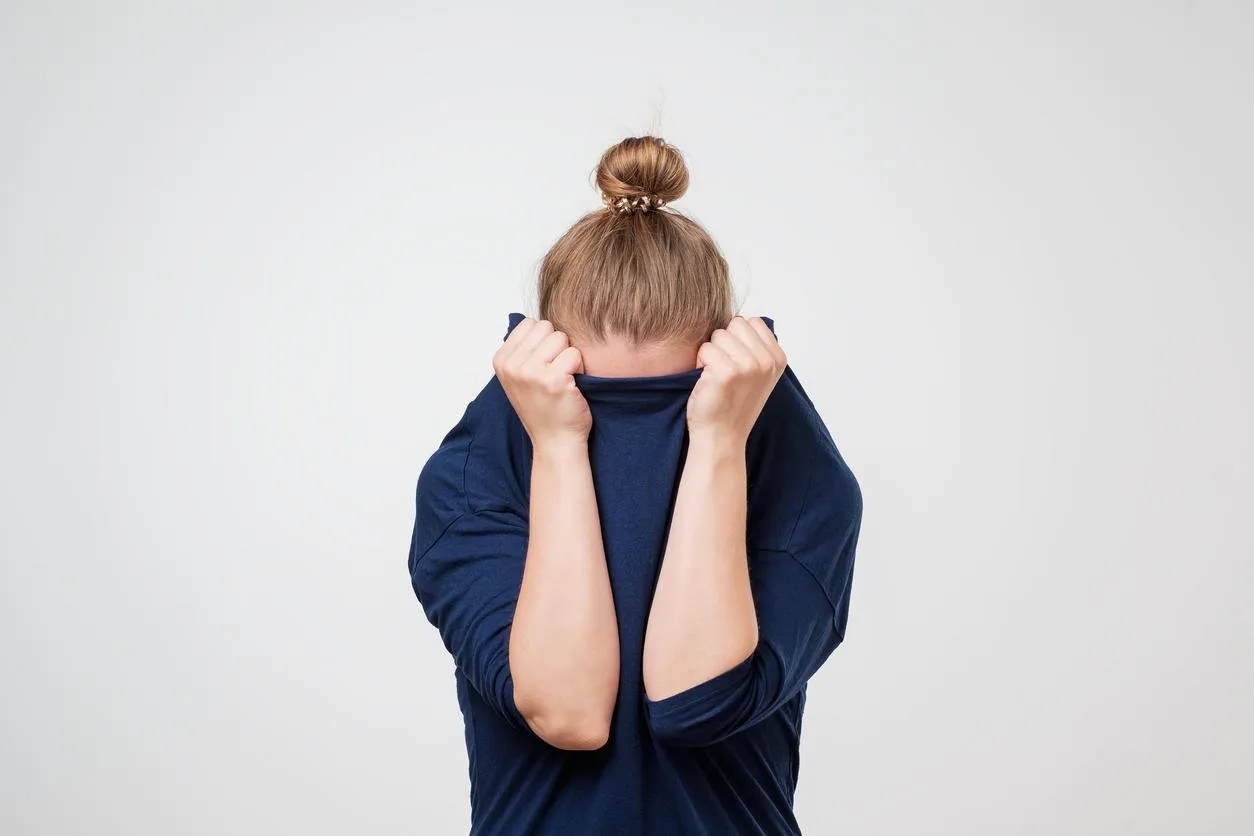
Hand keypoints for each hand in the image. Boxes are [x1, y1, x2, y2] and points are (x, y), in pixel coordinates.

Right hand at [493, 318, 590, 446]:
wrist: (554, 441)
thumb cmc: (543, 407)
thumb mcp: (519, 376)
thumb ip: (522, 349)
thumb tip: (535, 322)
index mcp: (501, 360)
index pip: (530, 324)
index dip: (544, 340)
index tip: (543, 364)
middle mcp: (512, 365)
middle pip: (546, 327)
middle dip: (557, 345)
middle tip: (555, 371)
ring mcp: (531, 373)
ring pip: (561, 338)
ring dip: (568, 356)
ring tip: (563, 378)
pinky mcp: (554, 380)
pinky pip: (575, 354)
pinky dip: (579, 368)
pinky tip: (572, 386)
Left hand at [687, 316, 786, 444]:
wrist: (721, 436)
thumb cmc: (733, 404)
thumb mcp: (758, 374)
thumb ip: (756, 347)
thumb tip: (740, 320)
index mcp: (777, 358)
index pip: (751, 322)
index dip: (737, 338)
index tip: (737, 362)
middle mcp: (767, 361)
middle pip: (735, 324)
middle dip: (724, 342)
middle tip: (724, 369)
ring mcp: (749, 365)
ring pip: (718, 335)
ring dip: (711, 354)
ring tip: (716, 377)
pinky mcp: (727, 372)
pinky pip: (705, 349)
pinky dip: (700, 364)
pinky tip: (708, 383)